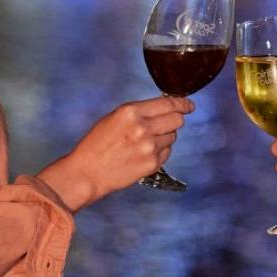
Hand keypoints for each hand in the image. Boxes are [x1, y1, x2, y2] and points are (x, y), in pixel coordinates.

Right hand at [39, 96, 192, 210]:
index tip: (189, 105)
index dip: (182, 104)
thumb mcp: (115, 117)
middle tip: (164, 125)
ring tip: (143, 144)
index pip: (168, 104)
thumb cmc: (97, 145)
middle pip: (177, 120)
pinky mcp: (152, 164)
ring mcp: (149, 147)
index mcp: (131, 112)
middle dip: (174, 121)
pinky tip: (142, 155)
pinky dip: (159, 152)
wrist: (87, 172)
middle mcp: (143, 127)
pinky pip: (167, 153)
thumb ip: (140, 112)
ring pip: (172, 137)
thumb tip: (164, 108)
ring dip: (163, 138)